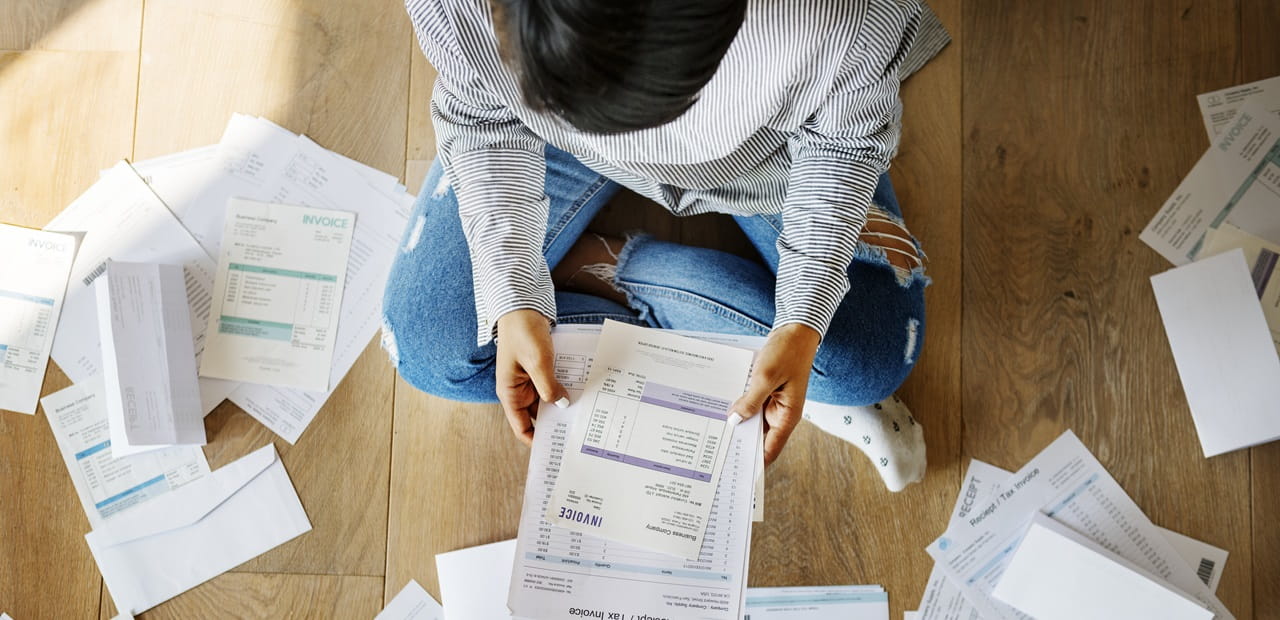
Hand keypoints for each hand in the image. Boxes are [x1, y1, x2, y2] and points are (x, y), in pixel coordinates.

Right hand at [495, 309, 568, 444]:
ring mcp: (529, 380)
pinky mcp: (540, 370)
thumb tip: (562, 405)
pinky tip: (581, 391)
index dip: (537, 441)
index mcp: (510, 393)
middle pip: (537, 416)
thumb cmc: (523, 332)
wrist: (522, 306)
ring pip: (547, 400)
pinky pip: (552, 385)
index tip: (556, 449)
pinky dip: (564, 388)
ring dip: (562, 404)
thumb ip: (548, 386)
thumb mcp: (538, 361)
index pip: (522, 427)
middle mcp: (518, 390)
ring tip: (583, 414)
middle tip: (577, 433)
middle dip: (555, 423)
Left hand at [729, 323, 820, 464]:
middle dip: (739, 441)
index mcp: (787, 417)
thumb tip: (735, 419)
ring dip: (737, 421)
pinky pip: (752, 404)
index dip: (754, 462)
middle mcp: (781, 414)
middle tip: (716, 451)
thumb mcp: (765, 377)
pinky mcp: (767, 392)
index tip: (736, 471)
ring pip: (753, 420)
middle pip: (758, 436)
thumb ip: (750, 400)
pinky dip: (740, 406)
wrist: (796, 329)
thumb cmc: (787, 352)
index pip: (769, 450)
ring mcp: (774, 403)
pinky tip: (723, 407)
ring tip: (714, 431)